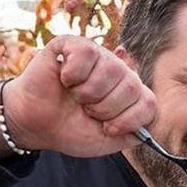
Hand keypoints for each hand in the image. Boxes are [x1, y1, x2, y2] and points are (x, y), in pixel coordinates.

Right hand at [1, 35, 158, 157]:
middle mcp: (118, 70)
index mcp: (129, 92)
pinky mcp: (71, 45)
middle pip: (132, 86)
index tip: (107, 128)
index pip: (149, 103)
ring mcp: (97, 55)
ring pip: (112, 68)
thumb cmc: (71, 129)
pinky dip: (73, 74)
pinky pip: (86, 52)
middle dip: (106, 108)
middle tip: (87, 110)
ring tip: (75, 96)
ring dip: (88, 93)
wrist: (37, 126)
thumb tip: (147, 125)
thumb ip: (133, 134)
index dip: (127, 120)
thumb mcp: (107, 142)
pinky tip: (64, 79)